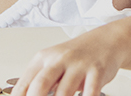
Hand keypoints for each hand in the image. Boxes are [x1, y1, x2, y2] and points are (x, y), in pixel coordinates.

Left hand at [12, 22, 130, 95]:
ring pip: (64, 92)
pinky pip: (90, 92)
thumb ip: (41, 81)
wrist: (106, 40)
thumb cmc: (77, 57)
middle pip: (40, 84)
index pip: (24, 83)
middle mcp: (59, 60)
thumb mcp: (54, 63)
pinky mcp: (97, 71)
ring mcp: (78, 65)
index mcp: (43, 59)